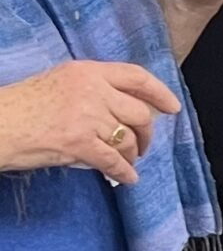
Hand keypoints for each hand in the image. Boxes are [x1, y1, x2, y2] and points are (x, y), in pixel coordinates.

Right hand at [0, 59, 180, 183]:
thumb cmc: (21, 106)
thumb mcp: (59, 83)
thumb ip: (92, 90)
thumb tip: (122, 111)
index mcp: (87, 71)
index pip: (136, 77)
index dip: (160, 93)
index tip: (173, 107)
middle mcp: (92, 90)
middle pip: (139, 113)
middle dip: (147, 134)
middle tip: (143, 145)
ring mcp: (87, 117)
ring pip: (128, 139)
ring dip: (133, 154)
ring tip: (128, 160)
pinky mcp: (79, 143)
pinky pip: (114, 161)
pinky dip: (124, 172)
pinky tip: (126, 178)